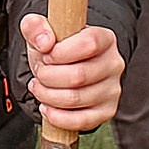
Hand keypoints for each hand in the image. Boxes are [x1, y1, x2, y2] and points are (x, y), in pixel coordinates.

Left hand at [22, 12, 122, 139]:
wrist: (65, 70)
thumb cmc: (58, 51)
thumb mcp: (42, 33)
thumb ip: (35, 27)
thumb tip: (45, 42)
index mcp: (104, 39)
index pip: (88, 44)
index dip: (60, 52)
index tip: (47, 54)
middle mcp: (114, 64)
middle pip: (79, 75)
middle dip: (48, 76)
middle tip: (40, 73)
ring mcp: (112, 90)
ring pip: (75, 99)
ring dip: (48, 95)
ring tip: (40, 87)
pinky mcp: (106, 112)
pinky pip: (80, 121)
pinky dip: (57, 116)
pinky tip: (47, 106)